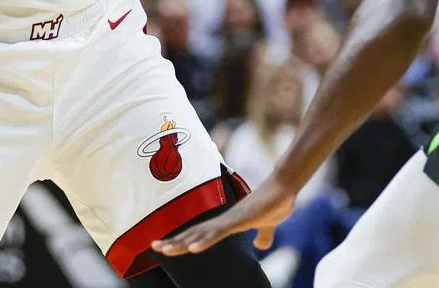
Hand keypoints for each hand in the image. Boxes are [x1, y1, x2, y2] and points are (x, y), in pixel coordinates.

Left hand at [151, 175, 295, 254]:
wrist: (284, 188)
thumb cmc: (274, 204)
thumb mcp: (267, 226)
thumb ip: (262, 236)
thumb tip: (261, 245)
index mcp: (226, 224)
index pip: (198, 235)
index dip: (181, 241)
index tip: (164, 247)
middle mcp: (223, 221)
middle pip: (193, 234)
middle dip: (174, 242)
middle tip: (154, 247)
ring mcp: (229, 220)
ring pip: (200, 234)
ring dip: (182, 243)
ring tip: (165, 250)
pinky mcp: (239, 220)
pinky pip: (219, 233)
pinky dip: (205, 241)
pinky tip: (193, 248)